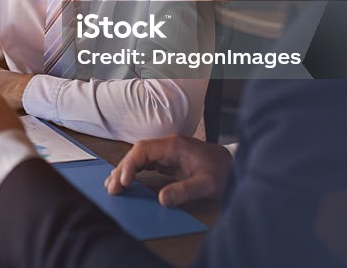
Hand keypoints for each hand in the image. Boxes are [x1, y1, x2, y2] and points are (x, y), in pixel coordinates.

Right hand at [104, 135, 231, 207]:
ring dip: (125, 170)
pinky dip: (134, 172)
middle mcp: (168, 146)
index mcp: (174, 145)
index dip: (130, 164)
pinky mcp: (169, 160)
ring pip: (139, 157)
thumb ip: (185, 191)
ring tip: (112, 186)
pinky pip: (146, 163)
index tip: (123, 181)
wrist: (235, 166)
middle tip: (111, 188)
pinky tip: (126, 181)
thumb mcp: (207, 185)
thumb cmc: (224, 172)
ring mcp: (168, 152)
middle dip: (122, 169)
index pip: (143, 150)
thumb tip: (161, 200)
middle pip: (137, 153)